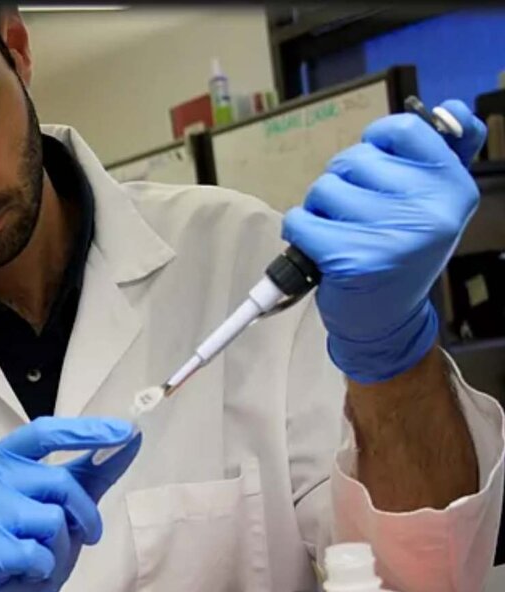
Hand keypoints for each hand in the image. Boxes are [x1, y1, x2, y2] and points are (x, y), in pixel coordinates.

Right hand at [0, 416, 141, 591]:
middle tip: (86, 537)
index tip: (127, 430)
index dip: (85, 430)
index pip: (43, 433)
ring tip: (40, 558)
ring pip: (51, 520)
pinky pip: (38, 554)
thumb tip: (133, 435)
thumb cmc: (34, 546)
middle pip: (58, 482)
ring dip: (60, 547)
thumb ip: (94, 469)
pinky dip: (43, 570)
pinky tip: (24, 575)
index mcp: (0, 459)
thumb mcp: (66, 505)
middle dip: (84, 515)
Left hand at [283, 100, 486, 382]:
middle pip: (353, 159)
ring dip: (320, 209)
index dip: (375, 141)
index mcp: (453, 186)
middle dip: (343, 183)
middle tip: (359, 217)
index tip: (374, 166)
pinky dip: (300, 232)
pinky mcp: (352, 258)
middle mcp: (429, 209)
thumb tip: (452, 108)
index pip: (401, 129)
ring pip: (323, 188)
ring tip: (342, 234)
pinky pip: (301, 220)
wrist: (386, 322)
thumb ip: (447, 153)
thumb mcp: (435, 203)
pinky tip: (321, 250)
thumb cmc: (402, 252)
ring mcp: (391, 235)